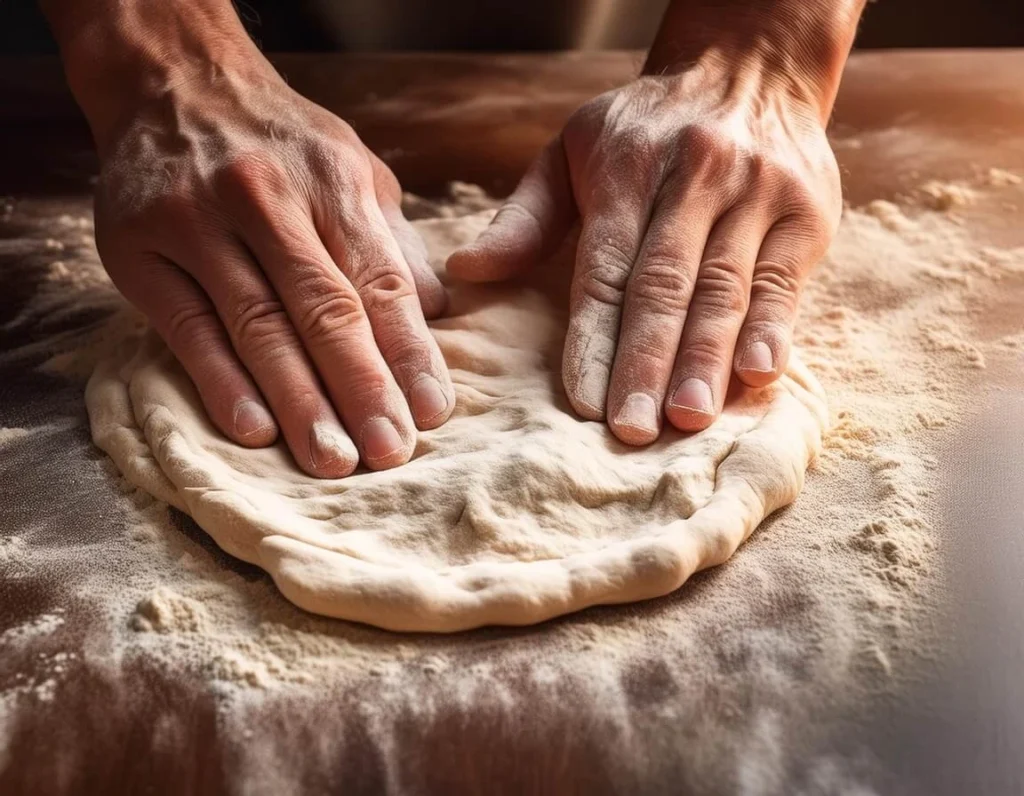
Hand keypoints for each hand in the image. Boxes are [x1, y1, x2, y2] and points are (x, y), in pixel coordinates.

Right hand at [53, 3, 453, 476]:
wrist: (174, 85)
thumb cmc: (281, 145)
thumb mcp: (352, 170)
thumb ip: (391, 242)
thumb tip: (438, 311)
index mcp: (333, 184)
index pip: (380, 281)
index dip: (409, 351)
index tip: (432, 412)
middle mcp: (268, 200)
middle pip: (324, 310)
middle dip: (362, 388)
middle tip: (390, 453)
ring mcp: (198, 223)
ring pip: (258, 326)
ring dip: (299, 401)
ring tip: (332, 460)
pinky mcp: (141, 251)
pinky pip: (188, 327)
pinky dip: (222, 382)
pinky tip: (255, 429)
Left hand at [448, 26, 846, 444]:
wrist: (750, 67)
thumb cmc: (644, 129)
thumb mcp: (571, 151)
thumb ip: (524, 217)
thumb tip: (465, 271)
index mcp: (626, 167)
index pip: (605, 268)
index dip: (593, 337)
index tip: (581, 400)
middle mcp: (693, 176)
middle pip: (665, 285)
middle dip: (646, 363)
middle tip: (632, 431)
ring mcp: (756, 192)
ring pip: (725, 288)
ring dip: (705, 360)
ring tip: (688, 420)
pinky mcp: (805, 212)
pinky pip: (785, 279)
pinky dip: (773, 329)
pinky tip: (756, 376)